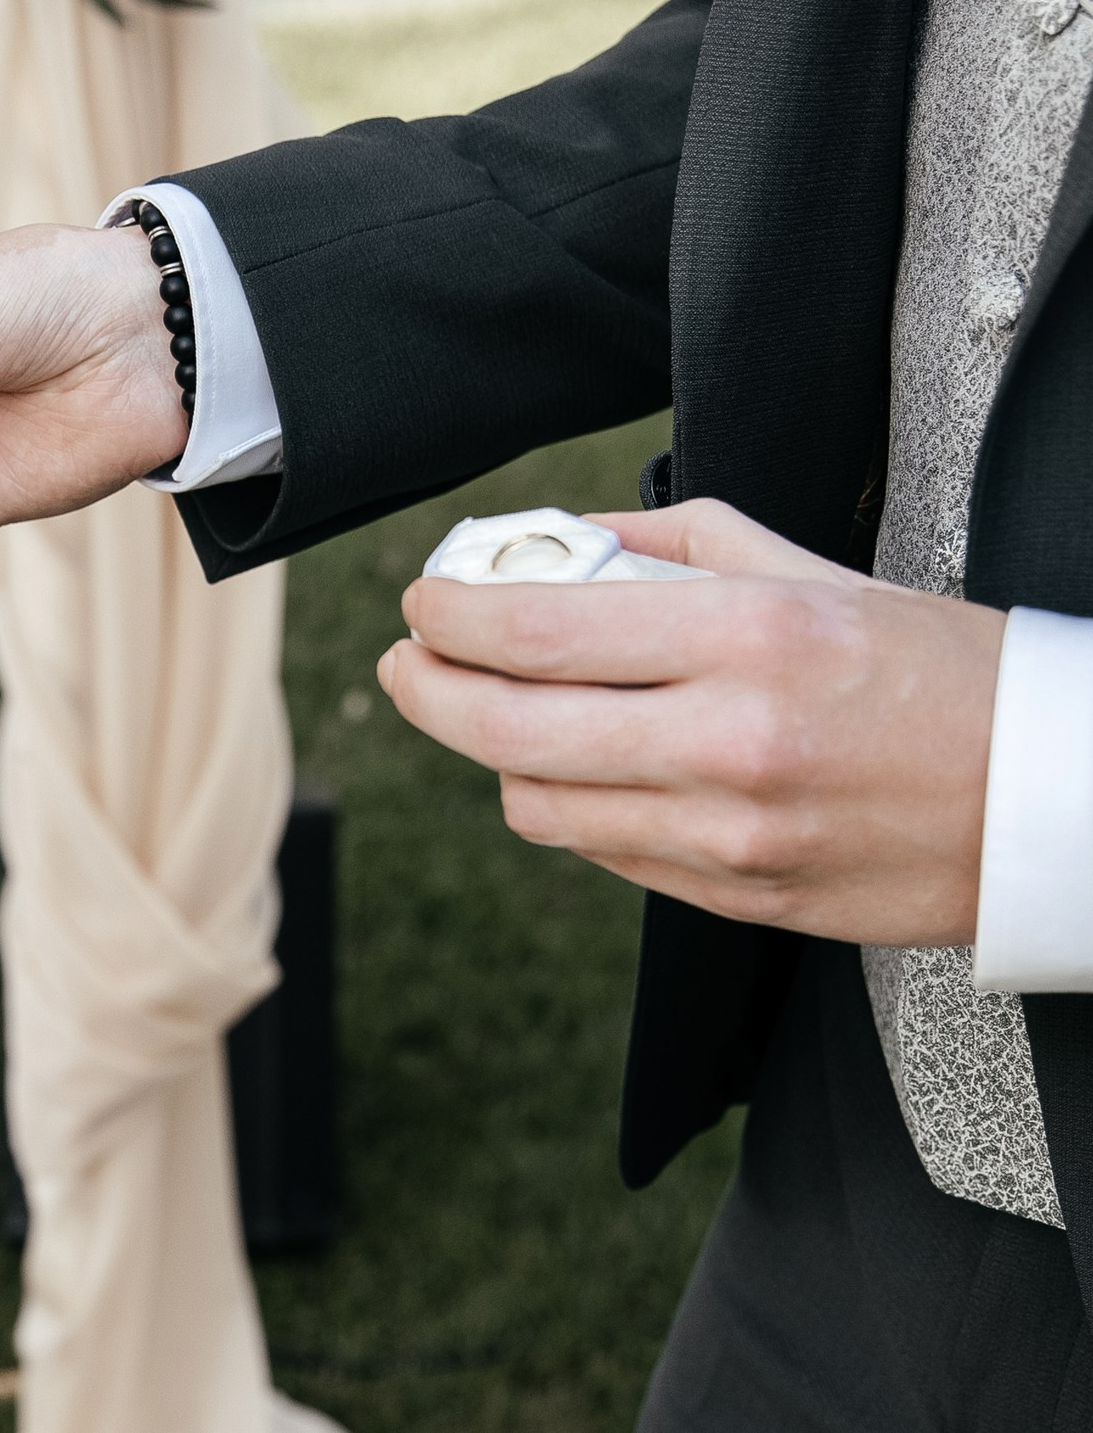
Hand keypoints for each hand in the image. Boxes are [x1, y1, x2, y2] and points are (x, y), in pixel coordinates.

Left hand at [375, 499, 1005, 946]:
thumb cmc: (937, 671)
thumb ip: (667, 546)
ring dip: (497, 752)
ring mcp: (729, 834)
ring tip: (505, 710)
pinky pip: (600, 852)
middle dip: (427, 687)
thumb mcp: (808, 568)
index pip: (535, 627)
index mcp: (748, 637)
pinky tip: (589, 764)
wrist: (1054, 800)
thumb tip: (557, 541)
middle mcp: (729, 740)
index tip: (424, 599)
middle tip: (412, 660)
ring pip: (536, 801)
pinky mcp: (737, 899)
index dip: (448, 612)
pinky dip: (571, 803)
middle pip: (502, 727)